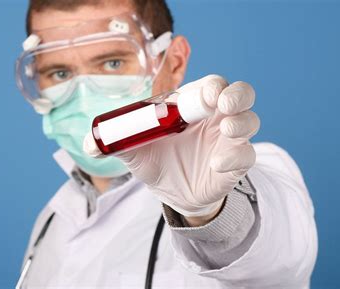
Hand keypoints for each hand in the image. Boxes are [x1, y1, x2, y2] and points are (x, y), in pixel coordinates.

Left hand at [84, 75, 259, 217]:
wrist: (172, 193)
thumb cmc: (157, 162)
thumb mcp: (135, 152)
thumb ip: (115, 143)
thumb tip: (89, 144)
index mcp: (191, 105)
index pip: (209, 85)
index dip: (211, 85)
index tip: (204, 95)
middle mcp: (214, 117)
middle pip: (240, 94)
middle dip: (237, 94)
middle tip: (224, 104)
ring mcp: (228, 139)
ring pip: (250, 120)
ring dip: (242, 122)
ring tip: (227, 130)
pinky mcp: (235, 162)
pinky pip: (246, 155)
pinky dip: (234, 158)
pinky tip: (217, 165)